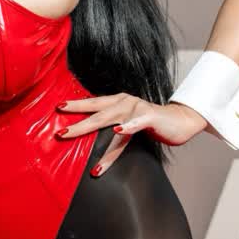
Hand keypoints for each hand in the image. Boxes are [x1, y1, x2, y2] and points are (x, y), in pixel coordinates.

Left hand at [56, 93, 207, 174]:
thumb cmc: (153, 123)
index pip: (93, 103)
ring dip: (88, 128)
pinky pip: (136, 124)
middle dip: (76, 122)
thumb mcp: (129, 122)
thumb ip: (113, 124)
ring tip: (71, 135)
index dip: (76, 105)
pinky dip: (127, 127)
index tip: (57, 109)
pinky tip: (117, 131)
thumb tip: (93, 133)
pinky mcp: (150, 117)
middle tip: (58, 132)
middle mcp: (125, 103)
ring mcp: (137, 109)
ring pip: (109, 120)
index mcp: (119, 102)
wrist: (182, 121)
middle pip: (95, 113)